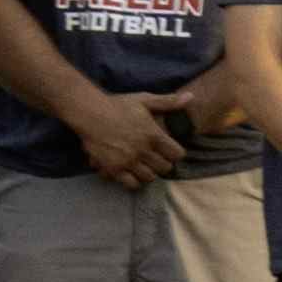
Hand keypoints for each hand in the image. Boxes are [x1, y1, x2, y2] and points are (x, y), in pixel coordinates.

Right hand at [64, 87, 188, 190]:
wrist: (89, 113)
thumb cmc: (117, 105)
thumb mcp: (144, 100)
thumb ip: (168, 102)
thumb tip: (192, 97)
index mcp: (154, 135)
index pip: (177, 154)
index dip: (175, 153)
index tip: (168, 150)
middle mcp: (143, 150)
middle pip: (164, 168)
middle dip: (162, 164)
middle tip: (155, 159)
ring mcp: (128, 161)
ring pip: (149, 177)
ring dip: (148, 173)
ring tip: (143, 166)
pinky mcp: (114, 168)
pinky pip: (130, 184)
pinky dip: (132, 181)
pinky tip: (129, 173)